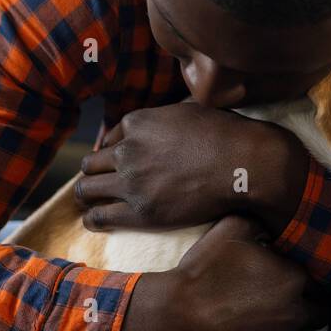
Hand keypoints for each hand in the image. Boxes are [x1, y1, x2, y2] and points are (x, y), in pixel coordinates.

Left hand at [74, 102, 305, 232]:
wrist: (243, 164)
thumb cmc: (226, 135)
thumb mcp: (190, 110)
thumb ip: (166, 116)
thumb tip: (167, 117)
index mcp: (138, 122)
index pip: (110, 139)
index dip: (112, 152)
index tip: (116, 162)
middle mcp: (128, 150)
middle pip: (91, 164)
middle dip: (94, 173)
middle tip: (99, 182)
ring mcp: (131, 182)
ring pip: (87, 189)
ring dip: (88, 195)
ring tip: (91, 202)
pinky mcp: (140, 212)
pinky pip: (99, 217)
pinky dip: (93, 219)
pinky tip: (94, 221)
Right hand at [115, 215, 328, 330]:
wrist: (175, 317)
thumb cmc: (203, 272)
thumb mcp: (231, 230)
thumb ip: (261, 222)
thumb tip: (274, 221)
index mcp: (293, 279)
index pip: (322, 282)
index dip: (312, 279)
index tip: (302, 279)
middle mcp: (296, 312)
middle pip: (324, 312)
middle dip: (315, 306)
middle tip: (300, 301)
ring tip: (294, 324)